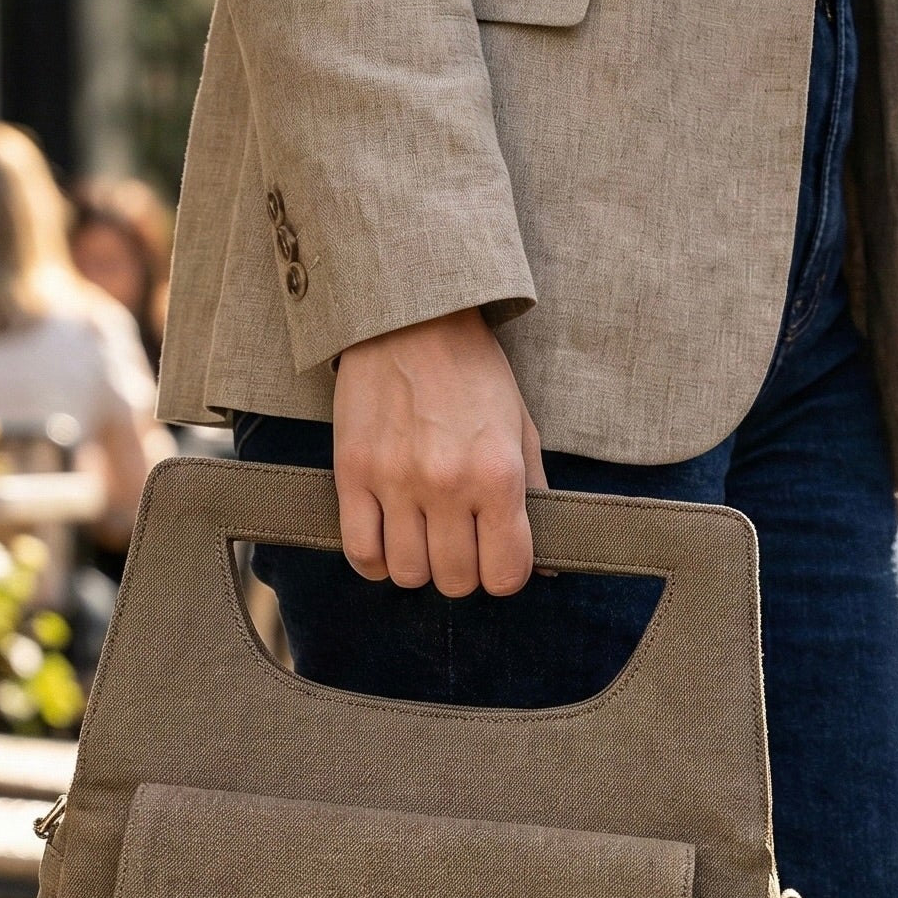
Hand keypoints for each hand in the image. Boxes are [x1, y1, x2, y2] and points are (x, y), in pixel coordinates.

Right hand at [333, 308, 548, 597]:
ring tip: (423, 538)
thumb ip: (534, 498)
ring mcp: (396, 480)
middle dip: (463, 573)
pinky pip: (360, 552)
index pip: (506, 573)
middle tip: (459, 544)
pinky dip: (375, 562)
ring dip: (419, 566)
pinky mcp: (353, 473)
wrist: (411, 317)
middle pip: (456, 580)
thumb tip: (544, 568)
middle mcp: (448, 483)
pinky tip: (388, 542)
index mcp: (498, 473)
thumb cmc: (473, 373)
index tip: (497, 559)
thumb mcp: (521, 428)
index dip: (504, 575)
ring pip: (408, 573)